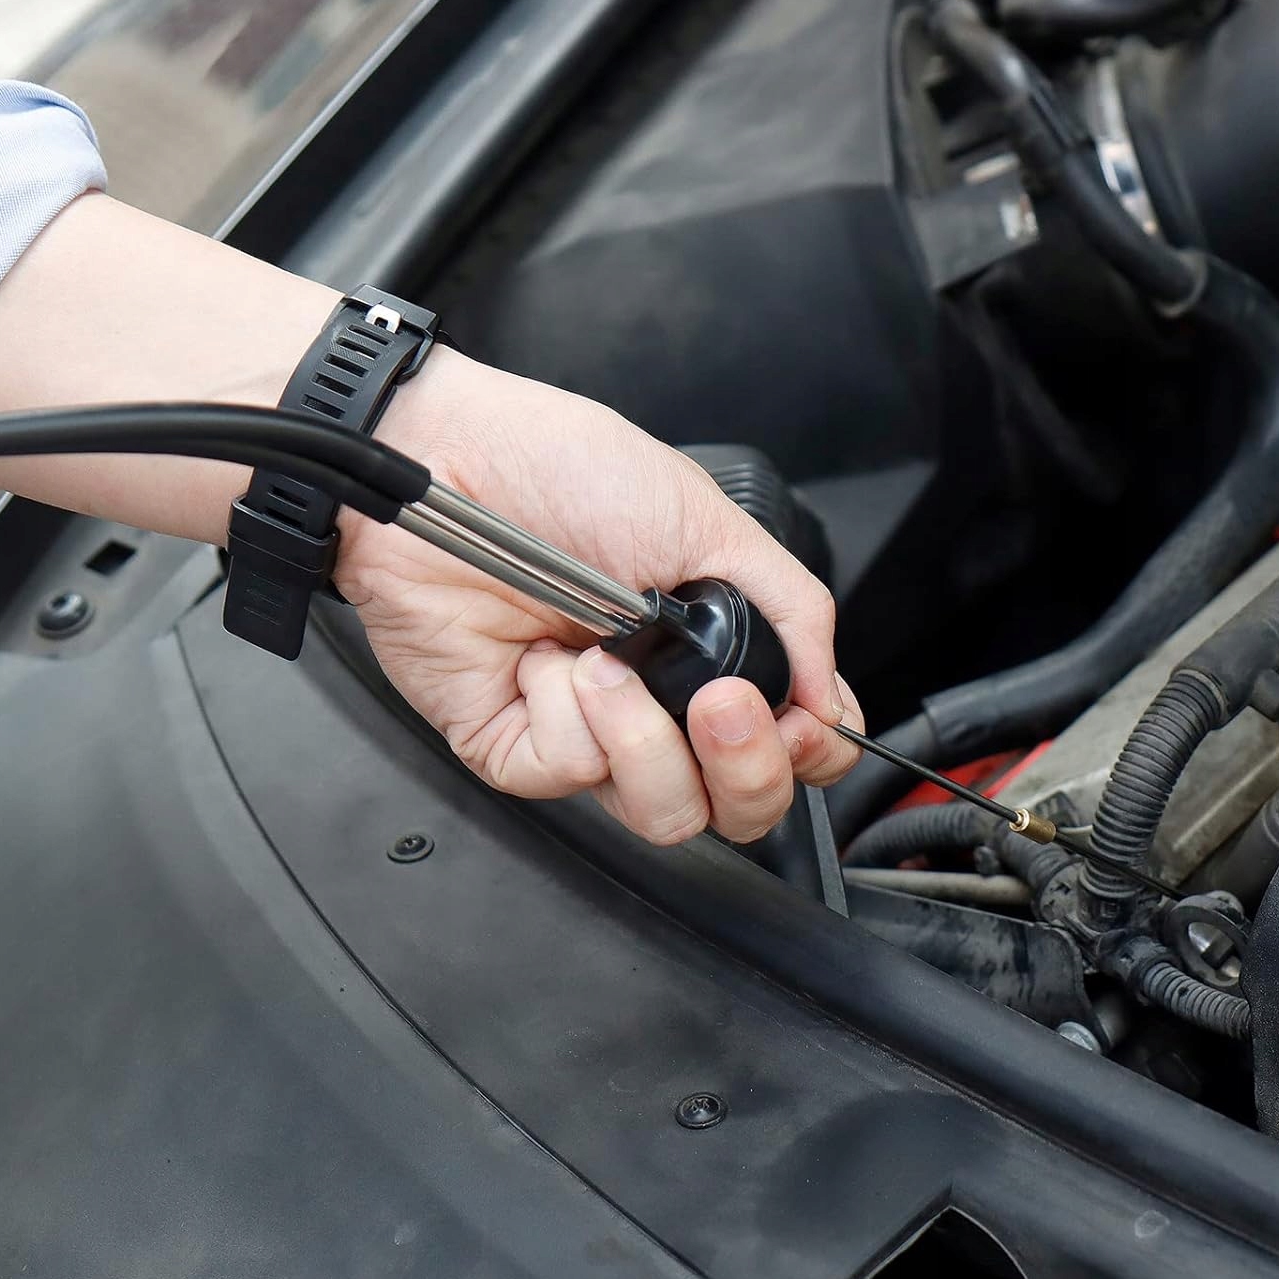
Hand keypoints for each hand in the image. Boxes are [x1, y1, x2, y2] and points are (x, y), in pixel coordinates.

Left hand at [334, 349, 862, 844]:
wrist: (447, 466)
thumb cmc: (562, 471)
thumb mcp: (707, 522)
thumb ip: (791, 610)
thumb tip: (831, 696)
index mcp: (714, 655)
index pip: (791, 749)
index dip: (806, 754)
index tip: (797, 718)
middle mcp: (660, 706)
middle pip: (737, 808)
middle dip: (746, 767)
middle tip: (722, 705)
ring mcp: (591, 735)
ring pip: (664, 812)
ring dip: (646, 740)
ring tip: (607, 662)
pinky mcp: (519, 751)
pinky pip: (574, 774)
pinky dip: (567, 712)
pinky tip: (540, 657)